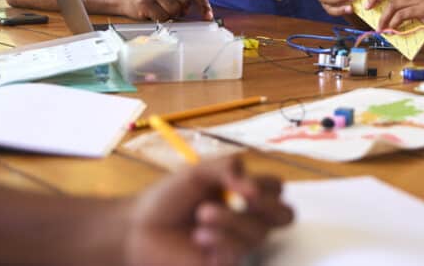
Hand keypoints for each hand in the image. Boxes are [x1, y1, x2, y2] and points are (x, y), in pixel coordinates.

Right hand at [120, 0, 216, 21]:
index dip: (202, 2)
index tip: (208, 14)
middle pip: (185, 1)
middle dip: (182, 8)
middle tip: (173, 7)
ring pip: (175, 10)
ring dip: (172, 14)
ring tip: (162, 9)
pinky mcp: (143, 3)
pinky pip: (163, 17)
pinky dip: (162, 19)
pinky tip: (155, 13)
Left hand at [122, 156, 292, 265]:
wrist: (138, 228)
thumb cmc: (167, 198)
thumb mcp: (198, 172)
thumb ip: (227, 167)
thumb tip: (252, 185)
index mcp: (244, 195)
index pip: (276, 189)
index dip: (265, 184)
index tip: (236, 180)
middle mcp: (246, 220)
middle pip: (285, 215)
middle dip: (269, 205)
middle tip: (247, 197)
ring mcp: (237, 244)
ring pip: (259, 233)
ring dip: (232, 219)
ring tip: (203, 214)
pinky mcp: (225, 264)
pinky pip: (239, 253)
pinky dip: (222, 239)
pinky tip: (200, 235)